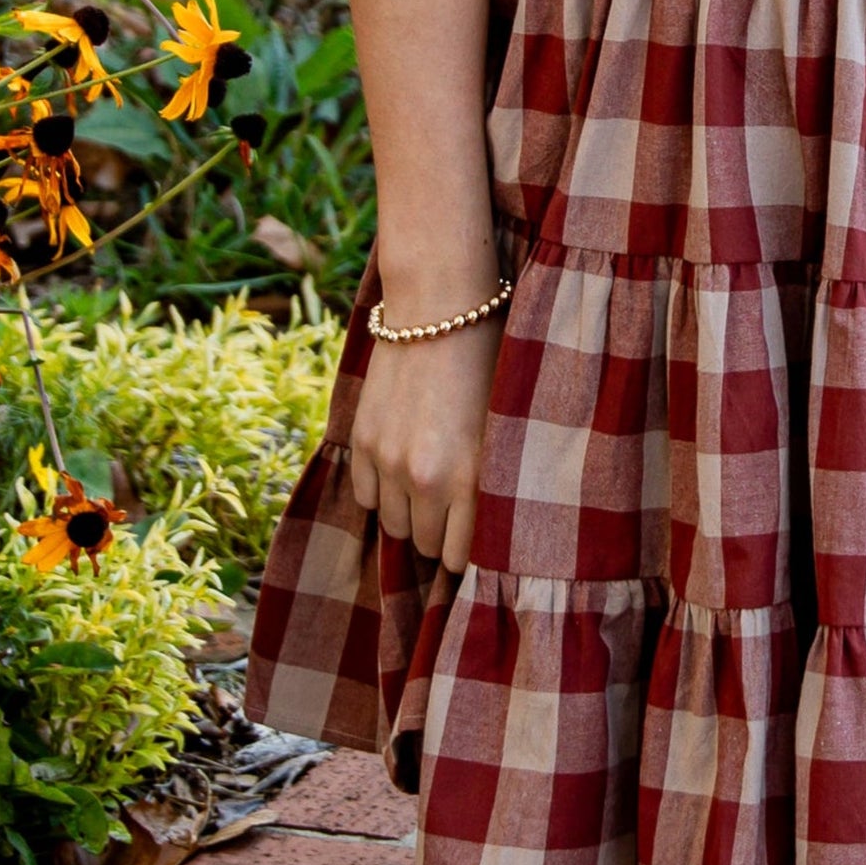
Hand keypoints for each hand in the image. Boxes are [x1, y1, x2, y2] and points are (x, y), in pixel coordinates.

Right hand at [349, 319, 501, 573]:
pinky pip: (366, 497)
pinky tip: (401, 468)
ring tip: (429, 490)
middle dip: (441, 536)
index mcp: (469, 478)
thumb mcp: (503, 427)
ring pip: (394, 526)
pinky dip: (382, 491)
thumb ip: (492, 481)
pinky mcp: (363, 442)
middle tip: (453, 514)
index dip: (469, 554)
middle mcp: (424, 478)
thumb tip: (492, 529)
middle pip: (426, 545)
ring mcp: (388, 462)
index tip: (475, 544)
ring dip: (410, 516)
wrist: (439, 308)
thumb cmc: (489, 363)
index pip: (461, 556)